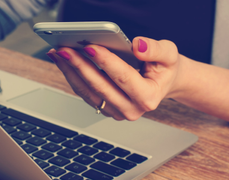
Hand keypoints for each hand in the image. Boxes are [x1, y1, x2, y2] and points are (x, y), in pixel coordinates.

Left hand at [46, 37, 183, 119]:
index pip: (123, 77)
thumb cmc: (164, 69)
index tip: (90, 47)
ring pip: (88, 92)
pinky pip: (85, 94)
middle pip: (100, 87)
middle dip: (80, 66)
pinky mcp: (106, 108)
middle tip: (65, 49)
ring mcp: (116, 111)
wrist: (162, 83)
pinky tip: (64, 62)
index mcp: (148, 97)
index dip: (106, 62)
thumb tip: (137, 46)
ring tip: (59, 54)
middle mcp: (131, 109)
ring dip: (71, 72)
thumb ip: (156, 49)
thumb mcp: (169, 55)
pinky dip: (73, 77)